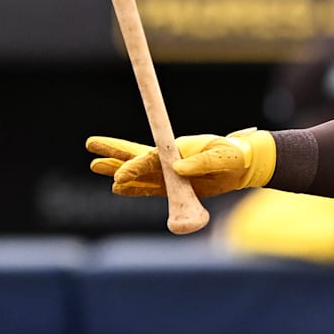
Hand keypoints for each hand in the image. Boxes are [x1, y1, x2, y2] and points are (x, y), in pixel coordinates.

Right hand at [87, 128, 276, 197]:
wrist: (244, 166)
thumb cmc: (234, 155)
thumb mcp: (223, 156)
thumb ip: (202, 162)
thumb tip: (178, 169)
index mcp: (178, 149)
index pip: (150, 158)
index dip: (134, 167)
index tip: (119, 176)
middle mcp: (169, 159)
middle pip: (136, 155)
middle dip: (114, 151)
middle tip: (89, 144)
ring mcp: (170, 173)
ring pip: (138, 173)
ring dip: (118, 171)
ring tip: (93, 166)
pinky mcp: (174, 187)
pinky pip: (150, 189)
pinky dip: (134, 189)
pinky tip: (118, 189)